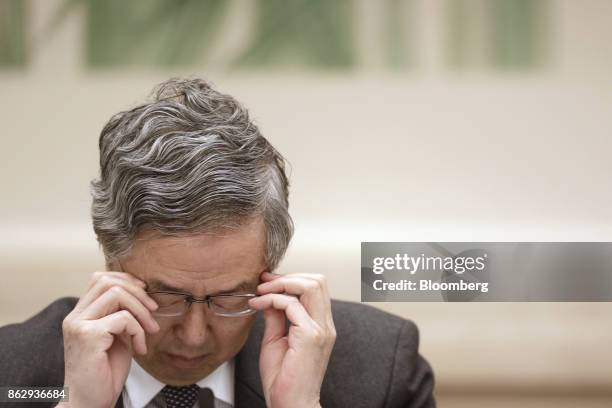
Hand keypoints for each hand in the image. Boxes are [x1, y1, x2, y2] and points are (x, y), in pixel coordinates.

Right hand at [61, 272, 159, 407]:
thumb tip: (141, 291)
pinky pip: (123, 318)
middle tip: (154, 311)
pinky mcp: (88, 336)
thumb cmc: (104, 372)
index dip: (127, 280)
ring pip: (116, 293)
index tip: (146, 293)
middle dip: (137, 292)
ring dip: (141, 310)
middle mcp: (75, 316)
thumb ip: (121, 314)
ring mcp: (78, 325)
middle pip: (108, 280)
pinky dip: (138, 330)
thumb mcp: (116, 336)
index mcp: (80, 314)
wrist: (89, 402)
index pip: (100, 279)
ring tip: (151, 329)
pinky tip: (140, 348)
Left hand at [248, 272, 335, 407]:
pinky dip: (272, 299)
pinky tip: (258, 305)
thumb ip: (276, 317)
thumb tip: (270, 297)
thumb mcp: (275, 340)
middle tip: (264, 282)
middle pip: (317, 280)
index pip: (315, 287)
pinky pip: (292, 305)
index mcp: (320, 325)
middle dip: (288, 276)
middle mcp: (325, 325)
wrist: (290, 405)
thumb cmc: (283, 380)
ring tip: (262, 291)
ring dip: (282, 283)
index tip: (267, 281)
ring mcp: (320, 330)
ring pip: (311, 286)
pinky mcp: (310, 336)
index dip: (291, 278)